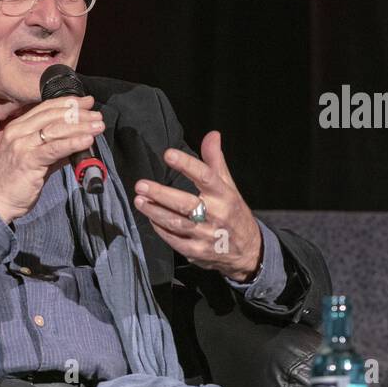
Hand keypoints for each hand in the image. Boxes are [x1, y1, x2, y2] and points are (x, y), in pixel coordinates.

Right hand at [0, 95, 104, 222]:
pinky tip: (88, 140)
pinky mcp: (28, 160)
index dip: (68, 103)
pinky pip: (54, 148)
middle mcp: (18, 131)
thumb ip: (55, 149)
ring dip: (81, 126)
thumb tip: (79, 141)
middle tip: (97, 115)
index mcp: (17, 127)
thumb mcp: (36, 158)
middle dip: (78, 113)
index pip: (46, 108)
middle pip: (53, 115)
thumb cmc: (16, 181)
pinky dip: (73, 142)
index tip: (87, 102)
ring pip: (56, 129)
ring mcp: (21, 145)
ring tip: (98, 126)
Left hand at [132, 131, 262, 281]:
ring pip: (176, 223)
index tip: (169, 154)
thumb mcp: (229, 186)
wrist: (248, 251)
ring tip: (139, 200)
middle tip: (141, 185)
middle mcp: (216, 215)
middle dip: (161, 194)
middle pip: (186, 204)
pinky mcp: (197, 251)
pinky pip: (174, 240)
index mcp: (225, 196)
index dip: (187, 165)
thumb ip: (215, 160)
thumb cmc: (234, 213)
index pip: (206, 176)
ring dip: (155, 211)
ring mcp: (206, 235)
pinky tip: (151, 218)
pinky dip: (160, 229)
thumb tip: (212, 134)